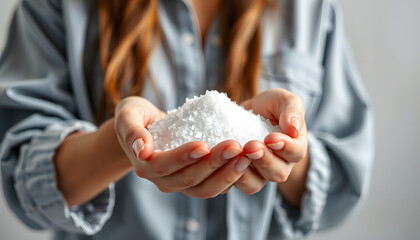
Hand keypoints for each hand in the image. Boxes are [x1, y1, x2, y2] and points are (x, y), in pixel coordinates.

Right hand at [114, 97, 250, 197]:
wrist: (145, 128)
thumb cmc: (135, 117)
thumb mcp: (127, 115)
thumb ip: (131, 130)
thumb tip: (142, 150)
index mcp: (146, 165)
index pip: (165, 165)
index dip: (184, 157)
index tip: (204, 144)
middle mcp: (163, 180)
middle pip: (190, 178)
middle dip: (214, 163)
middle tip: (235, 145)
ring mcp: (181, 184)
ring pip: (206, 188)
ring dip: (227, 174)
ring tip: (245, 155)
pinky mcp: (197, 182)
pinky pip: (215, 186)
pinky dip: (231, 177)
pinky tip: (246, 160)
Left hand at [234, 89, 308, 201]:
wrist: (249, 113)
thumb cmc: (271, 106)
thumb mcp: (284, 100)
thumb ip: (292, 111)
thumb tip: (294, 128)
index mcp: (295, 148)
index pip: (296, 153)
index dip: (285, 148)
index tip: (271, 138)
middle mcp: (280, 165)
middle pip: (277, 173)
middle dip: (264, 160)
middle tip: (251, 146)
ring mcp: (259, 174)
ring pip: (256, 184)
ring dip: (246, 172)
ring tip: (237, 155)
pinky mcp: (239, 175)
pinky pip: (235, 184)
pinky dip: (229, 176)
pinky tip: (222, 162)